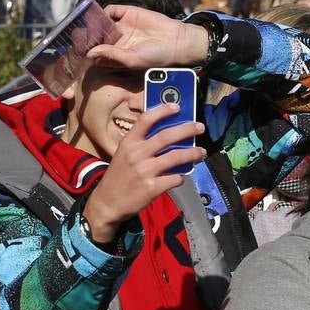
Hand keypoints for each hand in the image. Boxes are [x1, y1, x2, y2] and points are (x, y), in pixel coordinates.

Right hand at [82, 104, 206, 243]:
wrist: (107, 202)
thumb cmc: (119, 176)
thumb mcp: (124, 155)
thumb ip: (142, 144)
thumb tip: (171, 136)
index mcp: (128, 143)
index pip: (145, 120)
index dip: (162, 111)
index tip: (177, 107)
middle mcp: (136, 154)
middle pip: (166, 136)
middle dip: (187, 130)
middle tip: (200, 127)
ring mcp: (144, 171)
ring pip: (176, 157)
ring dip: (193, 153)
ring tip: (202, 152)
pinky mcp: (152, 187)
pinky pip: (175, 178)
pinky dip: (182, 177)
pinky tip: (181, 176)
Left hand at [86, 5, 208, 68]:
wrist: (177, 41)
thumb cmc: (157, 57)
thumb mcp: (133, 60)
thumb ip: (112, 55)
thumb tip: (90, 52)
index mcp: (116, 56)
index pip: (94, 52)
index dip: (84, 52)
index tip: (76, 52)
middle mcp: (116, 41)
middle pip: (93, 37)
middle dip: (84, 37)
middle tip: (77, 38)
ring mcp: (121, 26)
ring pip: (99, 23)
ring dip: (91, 24)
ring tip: (84, 28)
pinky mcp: (128, 13)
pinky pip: (110, 10)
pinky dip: (102, 12)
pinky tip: (100, 17)